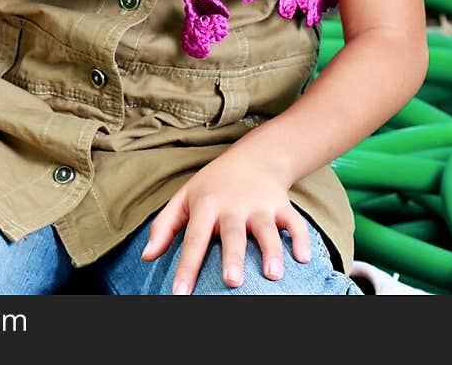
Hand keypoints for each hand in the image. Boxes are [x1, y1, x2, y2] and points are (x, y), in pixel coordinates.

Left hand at [140, 146, 311, 293]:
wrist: (254, 156)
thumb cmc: (213, 185)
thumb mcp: (185, 198)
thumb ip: (165, 226)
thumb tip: (146, 257)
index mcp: (206, 205)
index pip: (194, 238)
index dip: (187, 266)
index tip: (179, 294)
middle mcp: (233, 205)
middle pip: (233, 232)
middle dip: (233, 257)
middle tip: (232, 282)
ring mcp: (260, 204)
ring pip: (266, 228)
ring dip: (271, 250)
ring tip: (272, 275)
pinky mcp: (281, 204)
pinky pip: (294, 221)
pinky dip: (301, 238)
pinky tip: (304, 258)